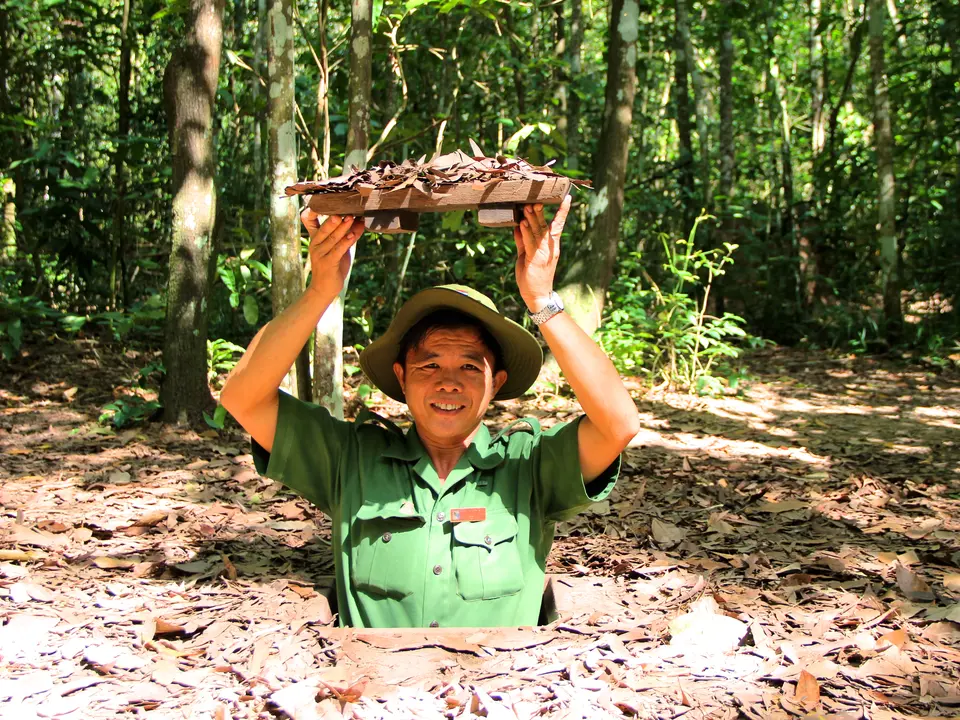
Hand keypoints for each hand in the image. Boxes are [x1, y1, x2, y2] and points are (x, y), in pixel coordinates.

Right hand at [299, 208, 364, 297]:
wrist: (324, 288)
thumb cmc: (332, 266)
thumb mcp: (339, 248)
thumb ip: (347, 235)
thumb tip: (360, 220)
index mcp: (315, 238)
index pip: (308, 219)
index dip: (314, 210)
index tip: (328, 201)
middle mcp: (315, 244)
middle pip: (324, 228)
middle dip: (335, 218)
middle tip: (347, 208)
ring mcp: (320, 254)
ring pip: (332, 238)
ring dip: (343, 228)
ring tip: (352, 218)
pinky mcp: (327, 263)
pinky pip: (337, 250)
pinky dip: (345, 243)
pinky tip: (352, 236)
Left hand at [513, 195, 570, 310]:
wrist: (537, 295)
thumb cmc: (533, 276)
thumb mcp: (527, 255)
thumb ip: (523, 241)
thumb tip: (518, 225)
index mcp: (551, 245)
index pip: (557, 225)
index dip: (562, 211)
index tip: (566, 198)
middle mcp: (550, 248)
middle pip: (545, 226)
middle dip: (541, 212)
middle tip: (537, 198)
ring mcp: (543, 253)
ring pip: (538, 233)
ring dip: (532, 219)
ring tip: (528, 206)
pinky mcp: (535, 260)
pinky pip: (530, 243)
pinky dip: (526, 233)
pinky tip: (522, 223)